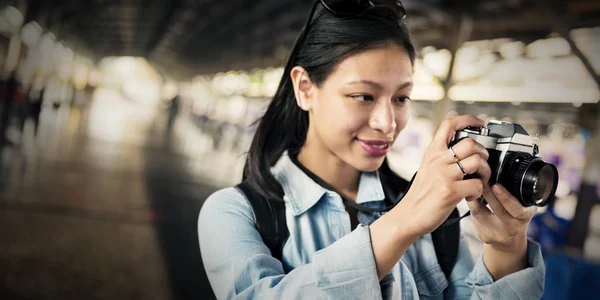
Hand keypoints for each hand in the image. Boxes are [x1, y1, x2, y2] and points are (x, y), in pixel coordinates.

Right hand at [398, 115, 489, 235]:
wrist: (407, 216)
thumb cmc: (420, 195)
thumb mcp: (427, 169)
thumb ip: (442, 158)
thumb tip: (463, 151)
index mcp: (432, 153)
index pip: (449, 125)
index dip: (468, 120)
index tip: (480, 124)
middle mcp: (438, 161)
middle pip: (470, 143)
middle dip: (483, 153)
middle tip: (481, 165)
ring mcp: (444, 175)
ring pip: (478, 161)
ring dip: (485, 173)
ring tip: (478, 182)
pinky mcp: (451, 192)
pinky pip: (477, 185)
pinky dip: (479, 192)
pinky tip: (470, 197)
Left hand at [468, 183, 536, 250]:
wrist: (509, 241)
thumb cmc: (516, 217)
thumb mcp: (524, 205)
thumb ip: (519, 193)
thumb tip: (503, 172)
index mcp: (524, 217)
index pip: (516, 209)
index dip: (505, 197)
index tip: (496, 185)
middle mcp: (512, 227)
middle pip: (496, 209)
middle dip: (486, 192)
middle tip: (480, 178)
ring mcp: (496, 234)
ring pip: (479, 212)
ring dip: (474, 196)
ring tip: (472, 184)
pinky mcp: (484, 235)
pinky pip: (473, 217)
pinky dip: (470, 204)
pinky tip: (468, 195)